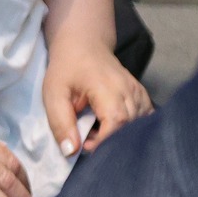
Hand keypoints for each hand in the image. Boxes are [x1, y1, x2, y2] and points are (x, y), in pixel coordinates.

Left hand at [42, 34, 150, 156]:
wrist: (83, 45)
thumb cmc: (66, 69)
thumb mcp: (53, 94)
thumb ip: (60, 122)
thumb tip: (71, 151)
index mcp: (107, 87)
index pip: (117, 122)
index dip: (103, 141)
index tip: (85, 145)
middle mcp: (130, 89)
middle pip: (130, 127)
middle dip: (109, 141)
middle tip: (88, 138)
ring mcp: (139, 92)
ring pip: (138, 125)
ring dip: (119, 135)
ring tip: (96, 129)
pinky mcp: (143, 96)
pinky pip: (144, 119)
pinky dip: (130, 128)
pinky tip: (112, 126)